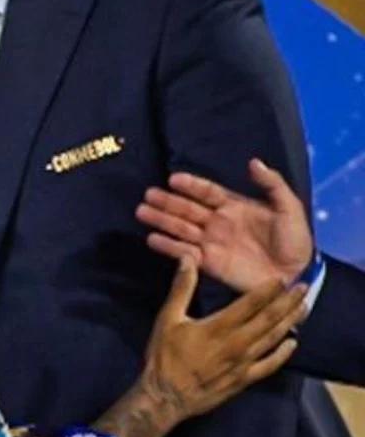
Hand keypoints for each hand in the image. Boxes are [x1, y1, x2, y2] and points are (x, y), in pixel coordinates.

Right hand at [137, 159, 313, 291]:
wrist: (295, 273)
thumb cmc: (295, 240)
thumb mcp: (289, 207)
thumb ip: (272, 184)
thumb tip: (252, 162)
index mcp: (235, 206)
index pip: (208, 192)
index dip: (191, 186)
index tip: (173, 179)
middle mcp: (218, 223)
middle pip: (188, 209)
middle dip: (167, 202)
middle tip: (147, 195)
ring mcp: (211, 243)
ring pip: (181, 228)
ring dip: (161, 220)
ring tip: (142, 213)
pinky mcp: (208, 263)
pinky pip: (184, 253)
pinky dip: (168, 247)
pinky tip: (152, 239)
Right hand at [138, 259, 303, 422]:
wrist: (166, 397)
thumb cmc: (164, 357)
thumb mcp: (167, 319)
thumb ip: (181, 289)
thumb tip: (188, 259)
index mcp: (219, 327)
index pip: (251, 303)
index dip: (269, 289)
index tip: (282, 278)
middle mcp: (237, 343)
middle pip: (269, 319)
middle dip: (288, 301)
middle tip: (303, 287)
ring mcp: (244, 363)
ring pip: (273, 338)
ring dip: (290, 322)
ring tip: (303, 308)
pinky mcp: (244, 379)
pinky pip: (269, 365)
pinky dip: (283, 354)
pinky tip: (292, 344)